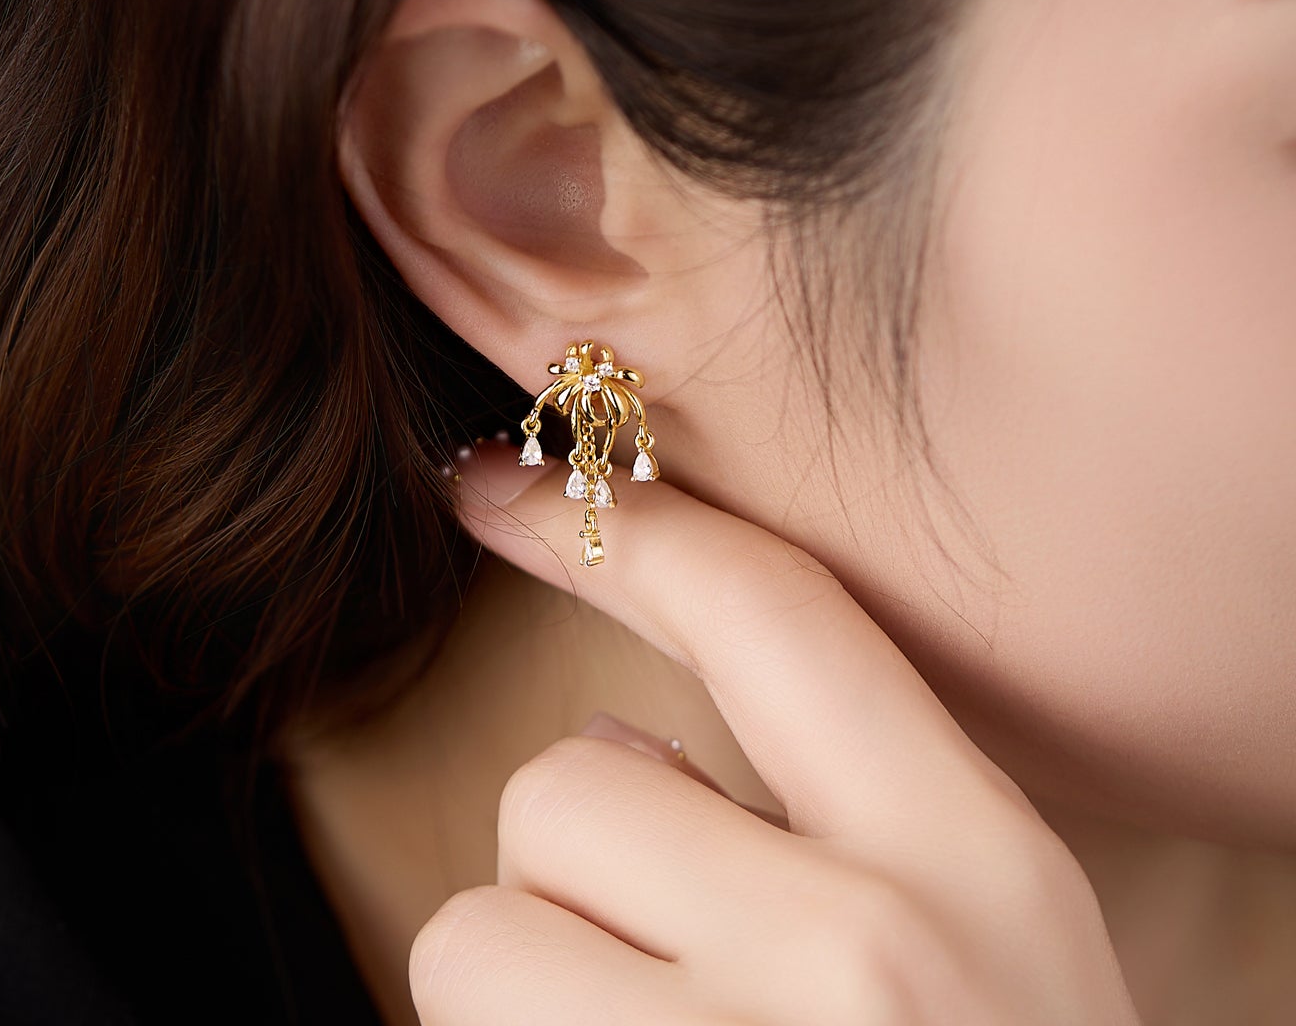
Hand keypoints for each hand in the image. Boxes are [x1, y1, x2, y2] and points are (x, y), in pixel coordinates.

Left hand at [408, 444, 1139, 1024]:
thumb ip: (815, 826)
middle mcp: (862, 958)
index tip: (486, 476)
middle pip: (565, 785)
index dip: (615, 524)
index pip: (767, 613)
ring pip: (474, 937)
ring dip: (525, 997)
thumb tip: (607, 747)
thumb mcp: (976, 958)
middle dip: (578, 868)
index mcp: (972, 867)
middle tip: (667, 978)